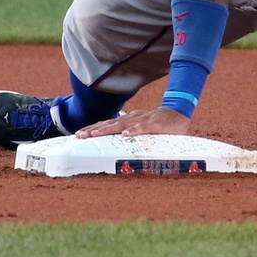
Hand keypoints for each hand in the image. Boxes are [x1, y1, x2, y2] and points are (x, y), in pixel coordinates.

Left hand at [75, 107, 191, 138]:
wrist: (179, 114)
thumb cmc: (157, 124)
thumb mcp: (140, 129)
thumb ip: (127, 134)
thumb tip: (112, 143)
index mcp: (128, 120)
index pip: (107, 123)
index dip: (92, 128)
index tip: (78, 134)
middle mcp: (133, 118)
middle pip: (110, 123)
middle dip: (94, 130)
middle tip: (80, 135)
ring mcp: (144, 119)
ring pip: (123, 125)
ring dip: (108, 129)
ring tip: (96, 134)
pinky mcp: (156, 123)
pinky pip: (144, 127)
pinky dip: (135, 130)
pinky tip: (126, 134)